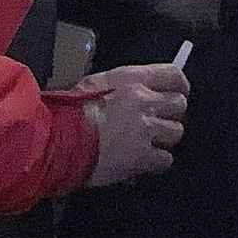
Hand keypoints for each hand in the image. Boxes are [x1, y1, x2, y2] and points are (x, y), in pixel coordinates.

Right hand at [82, 63, 188, 185]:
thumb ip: (124, 85)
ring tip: (150, 143)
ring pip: (176, 133)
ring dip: (165, 139)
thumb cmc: (71, 109)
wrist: (58, 141)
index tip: (176, 93)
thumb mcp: (97, 83)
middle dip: (171, 114)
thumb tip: (141, 90)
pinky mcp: (142, 158)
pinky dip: (157, 162)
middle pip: (179, 105)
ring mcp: (146, 130)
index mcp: (133, 79)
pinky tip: (144, 161)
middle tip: (158, 122)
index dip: (179, 85)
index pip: (174, 75)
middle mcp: (145, 101)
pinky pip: (166, 160)